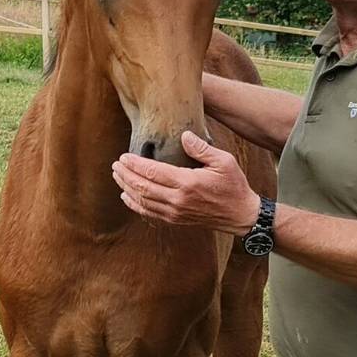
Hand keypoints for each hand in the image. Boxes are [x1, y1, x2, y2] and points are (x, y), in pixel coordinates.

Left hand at [112, 131, 262, 233]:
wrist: (241, 215)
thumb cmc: (233, 185)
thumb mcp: (224, 161)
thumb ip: (202, 148)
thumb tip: (184, 135)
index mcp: (187, 183)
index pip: (152, 172)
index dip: (134, 164)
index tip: (123, 156)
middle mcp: (178, 199)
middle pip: (142, 186)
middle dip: (125, 174)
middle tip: (115, 164)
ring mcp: (175, 212)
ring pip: (142, 200)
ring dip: (127, 187)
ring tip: (117, 175)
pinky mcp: (175, 220)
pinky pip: (149, 213)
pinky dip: (135, 204)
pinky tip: (126, 196)